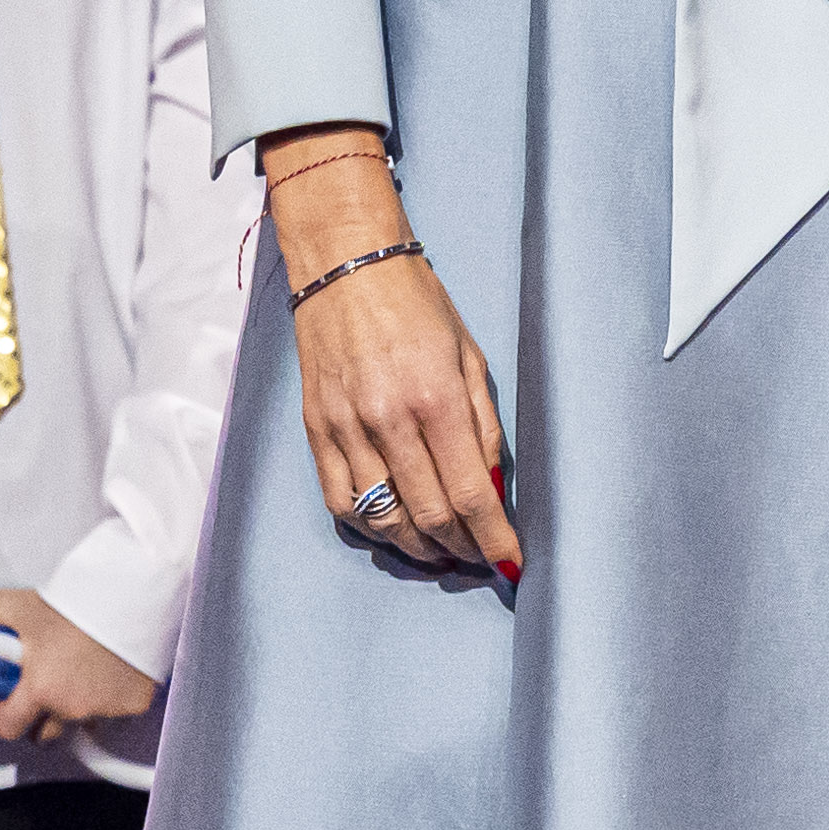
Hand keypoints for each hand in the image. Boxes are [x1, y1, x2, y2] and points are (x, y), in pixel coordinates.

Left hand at [0, 585, 162, 742]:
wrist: (131, 595)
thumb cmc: (74, 603)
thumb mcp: (22, 605)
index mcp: (40, 691)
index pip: (10, 729)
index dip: (6, 717)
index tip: (9, 702)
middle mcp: (71, 709)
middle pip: (47, 732)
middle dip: (42, 716)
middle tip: (48, 685)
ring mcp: (105, 710)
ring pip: (82, 722)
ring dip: (77, 707)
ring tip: (82, 672)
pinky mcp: (133, 704)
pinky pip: (115, 712)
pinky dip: (110, 698)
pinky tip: (110, 670)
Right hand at [267, 128, 521, 578]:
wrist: (346, 265)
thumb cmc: (418, 305)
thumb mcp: (471, 358)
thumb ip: (483, 429)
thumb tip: (491, 492)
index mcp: (436, 398)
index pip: (470, 494)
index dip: (495, 539)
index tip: (512, 563)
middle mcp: (389, 419)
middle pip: (429, 516)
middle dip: (462, 549)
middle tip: (480, 557)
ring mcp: (346, 428)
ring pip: (384, 520)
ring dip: (419, 547)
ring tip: (442, 549)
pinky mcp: (316, 429)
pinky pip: (341, 502)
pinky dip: (371, 528)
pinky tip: (395, 528)